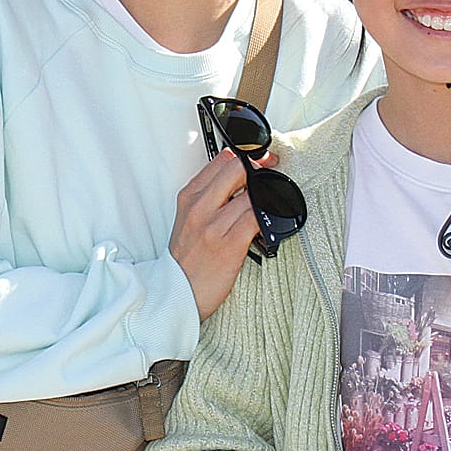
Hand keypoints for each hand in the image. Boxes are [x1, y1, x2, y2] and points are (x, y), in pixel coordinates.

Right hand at [169, 149, 266, 318]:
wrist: (177, 294)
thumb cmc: (188, 259)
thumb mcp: (189, 219)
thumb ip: (211, 197)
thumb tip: (244, 180)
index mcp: (190, 197)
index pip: (222, 159)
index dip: (247, 156)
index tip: (262, 162)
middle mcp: (200, 207)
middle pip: (237, 168)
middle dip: (261, 170)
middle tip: (273, 177)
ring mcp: (213, 226)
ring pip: (252, 193)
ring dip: (268, 196)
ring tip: (273, 205)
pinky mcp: (229, 246)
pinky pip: (257, 219)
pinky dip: (270, 217)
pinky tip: (271, 223)